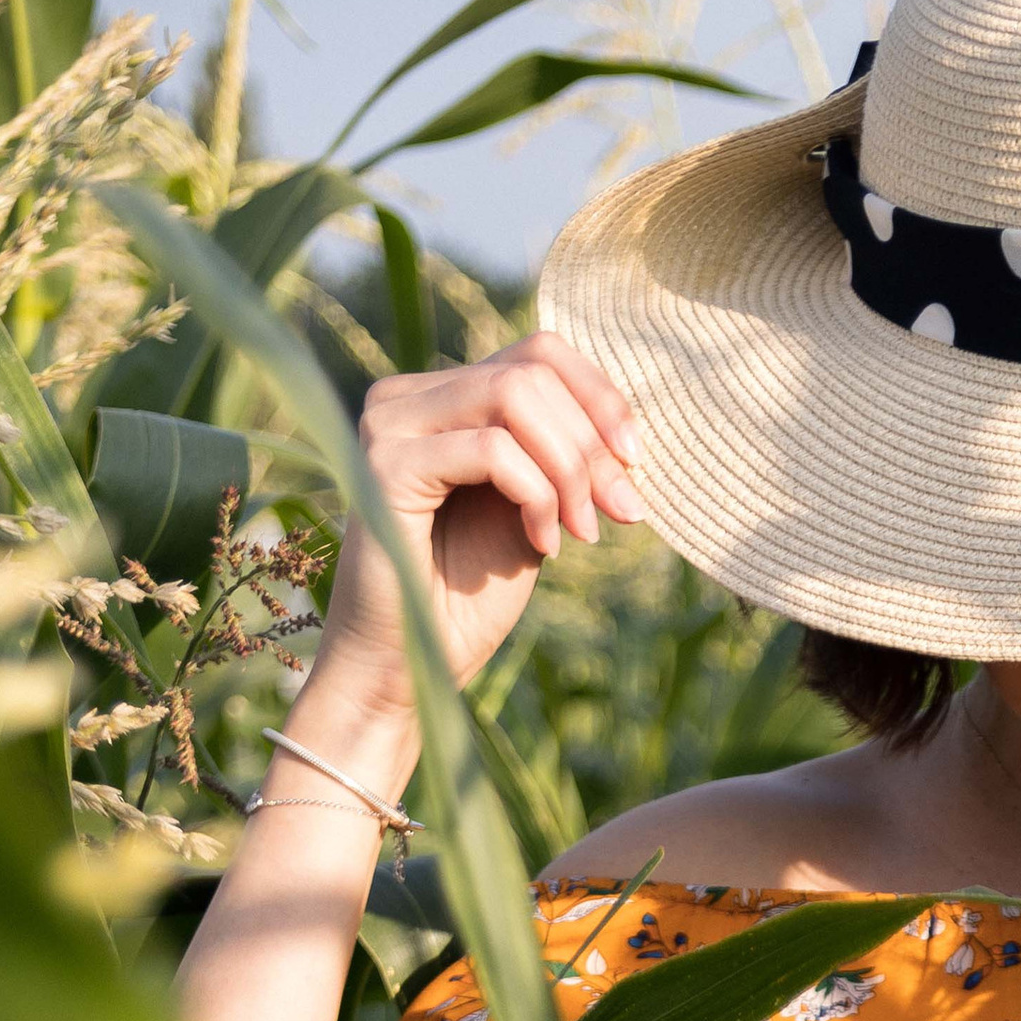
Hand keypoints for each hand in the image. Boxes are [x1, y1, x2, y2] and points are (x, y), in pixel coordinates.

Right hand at [310, 334, 641, 723]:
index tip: (636, 464)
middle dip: (592, 444)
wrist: (409, 669)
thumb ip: (560, 460)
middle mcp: (407, 397)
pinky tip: (544, 545)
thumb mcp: (532, 512)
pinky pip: (492, 449)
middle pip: (531, 371)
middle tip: (621, 512)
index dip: (600, 397)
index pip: (536, 351)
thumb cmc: (467, 597)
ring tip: (582, 533)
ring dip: (570, 469)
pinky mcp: (385, 464)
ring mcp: (390, 424)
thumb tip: (625, 433)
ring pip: (515, 398)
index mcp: (442, 398)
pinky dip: (537, 495)